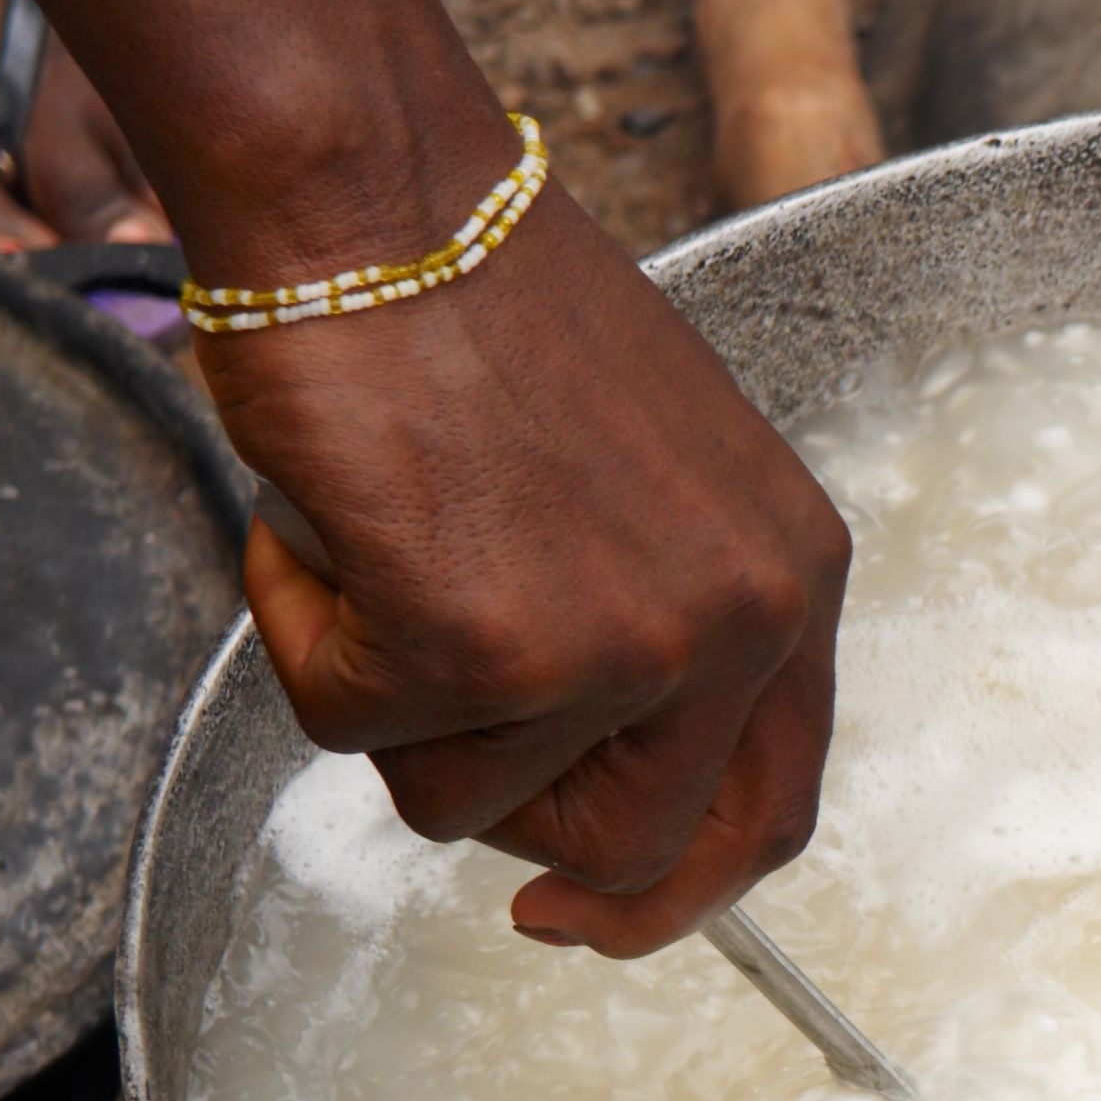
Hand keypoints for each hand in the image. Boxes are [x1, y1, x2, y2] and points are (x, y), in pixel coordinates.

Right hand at [197, 173, 850, 955]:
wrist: (374, 189)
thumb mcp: (658, 482)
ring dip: (383, 691)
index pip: (770, 811)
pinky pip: (349, 726)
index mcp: (796, 579)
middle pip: (626, 847)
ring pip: (461, 798)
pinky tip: (321, 521)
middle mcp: (739, 623)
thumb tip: (600, 783)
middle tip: (422, 709)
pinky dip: (303, 635)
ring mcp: (619, 646)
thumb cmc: (482, 308)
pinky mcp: (479, 645)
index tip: (573, 910)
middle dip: (505, 808)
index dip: (672, 892)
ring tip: (375, 538)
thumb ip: (663, 624)